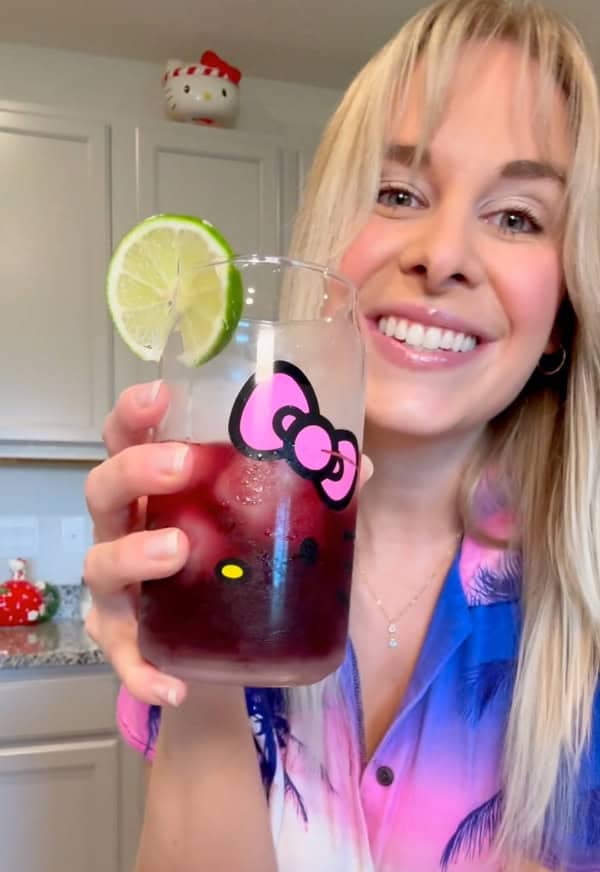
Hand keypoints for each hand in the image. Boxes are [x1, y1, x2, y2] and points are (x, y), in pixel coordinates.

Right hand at [84, 379, 373, 708]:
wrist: (226, 647)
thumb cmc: (235, 560)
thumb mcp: (267, 523)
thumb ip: (306, 492)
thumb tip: (358, 464)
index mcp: (156, 490)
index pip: (126, 440)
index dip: (133, 414)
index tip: (161, 394)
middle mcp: (126, 530)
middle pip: (104, 491)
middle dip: (135, 471)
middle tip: (182, 464)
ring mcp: (119, 589)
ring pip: (100, 565)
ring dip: (133, 555)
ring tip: (179, 550)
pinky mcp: (128, 643)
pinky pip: (125, 659)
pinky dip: (144, 671)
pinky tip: (176, 685)